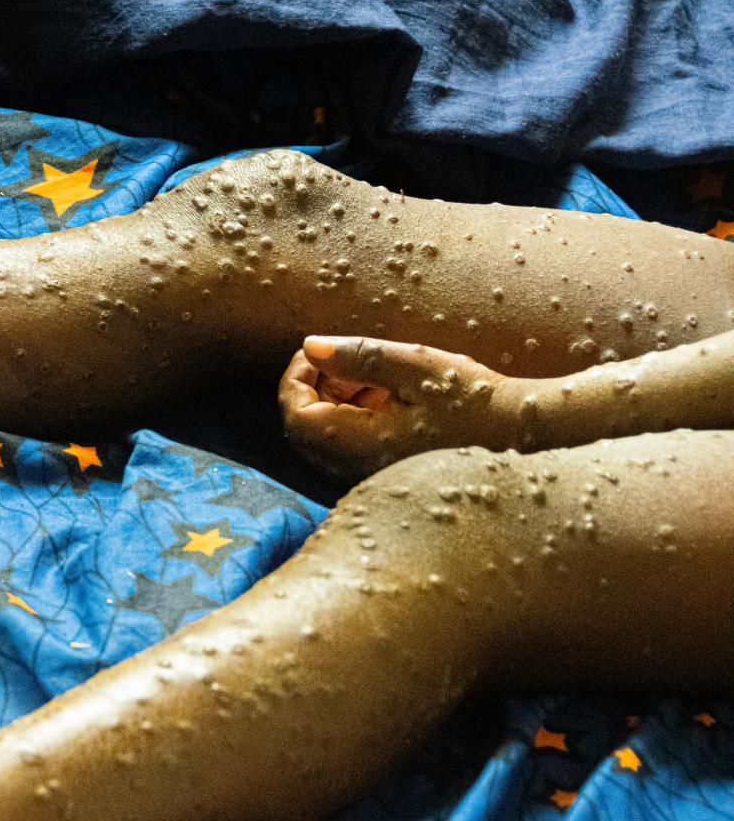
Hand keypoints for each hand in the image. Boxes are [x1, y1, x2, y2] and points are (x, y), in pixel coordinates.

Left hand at [278, 335, 515, 479]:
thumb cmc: (473, 400)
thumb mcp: (416, 366)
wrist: (524, 435)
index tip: (318, 352)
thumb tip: (310, 347)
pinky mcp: (389, 472)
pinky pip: (353, 445)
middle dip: (315, 388)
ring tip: (376, 376)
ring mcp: (372, 473)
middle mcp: (357, 467)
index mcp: (358, 443)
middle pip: (306, 429)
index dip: (295, 379)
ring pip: (329, 437)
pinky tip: (392, 397)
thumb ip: (359, 356)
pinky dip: (358, 416)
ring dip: (337, 401)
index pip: (295, 416)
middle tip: (347, 361)